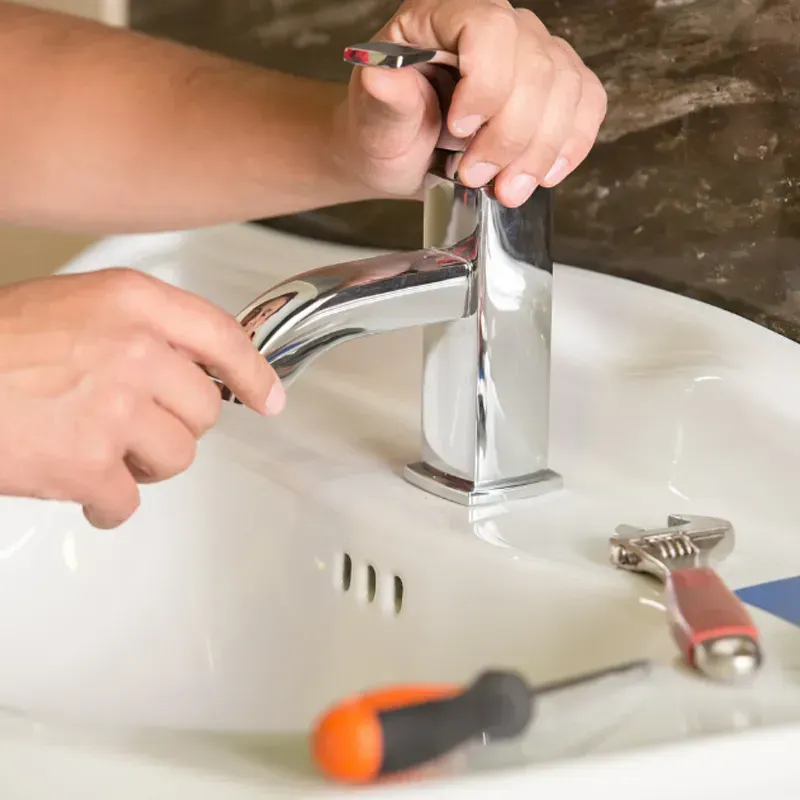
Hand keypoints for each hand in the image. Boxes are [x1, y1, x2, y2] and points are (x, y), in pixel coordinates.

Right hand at [0, 268, 282, 528]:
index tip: (268, 398)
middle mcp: (134, 349)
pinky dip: (109, 505)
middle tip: (131, 427)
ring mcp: (114, 407)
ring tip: (99, 451)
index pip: (222, 336)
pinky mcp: (88, 464)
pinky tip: (82, 490)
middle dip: (174, 427)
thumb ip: (137, 330)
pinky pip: (129, 502)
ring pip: (177, 458)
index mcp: (132, 302)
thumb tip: (189, 370)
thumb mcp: (72, 306)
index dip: (253, 373)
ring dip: (144, 465)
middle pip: (204, 411)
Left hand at [337, 0, 606, 207]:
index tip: (460, 131)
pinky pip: (588, 103)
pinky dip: (570, 145)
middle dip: (510, 136)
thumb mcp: (372, 120)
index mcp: (442, 15)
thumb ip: (383, 99)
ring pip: (567, 90)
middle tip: (475, 176)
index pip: (489, 28)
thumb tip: (383, 79)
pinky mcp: (554, 88)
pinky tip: (542, 174)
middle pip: (536, 66)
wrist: (399, 156)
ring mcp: (530, 54)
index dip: (486, 85)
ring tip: (505, 189)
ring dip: (540, 152)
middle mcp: (494, 26)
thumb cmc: (384, 131)